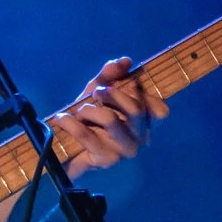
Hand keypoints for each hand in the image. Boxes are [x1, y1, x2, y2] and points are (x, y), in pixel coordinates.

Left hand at [49, 57, 168, 173]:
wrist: (66, 148)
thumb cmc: (88, 118)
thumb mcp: (98, 92)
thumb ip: (110, 75)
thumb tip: (125, 61)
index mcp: (147, 123)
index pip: (160, 110)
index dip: (141, 93)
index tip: (122, 85)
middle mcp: (142, 139)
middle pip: (135, 110)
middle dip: (111, 93)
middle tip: (96, 92)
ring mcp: (125, 151)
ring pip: (110, 119)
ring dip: (89, 110)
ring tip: (79, 111)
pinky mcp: (105, 160)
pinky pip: (86, 134)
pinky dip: (70, 122)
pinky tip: (62, 119)